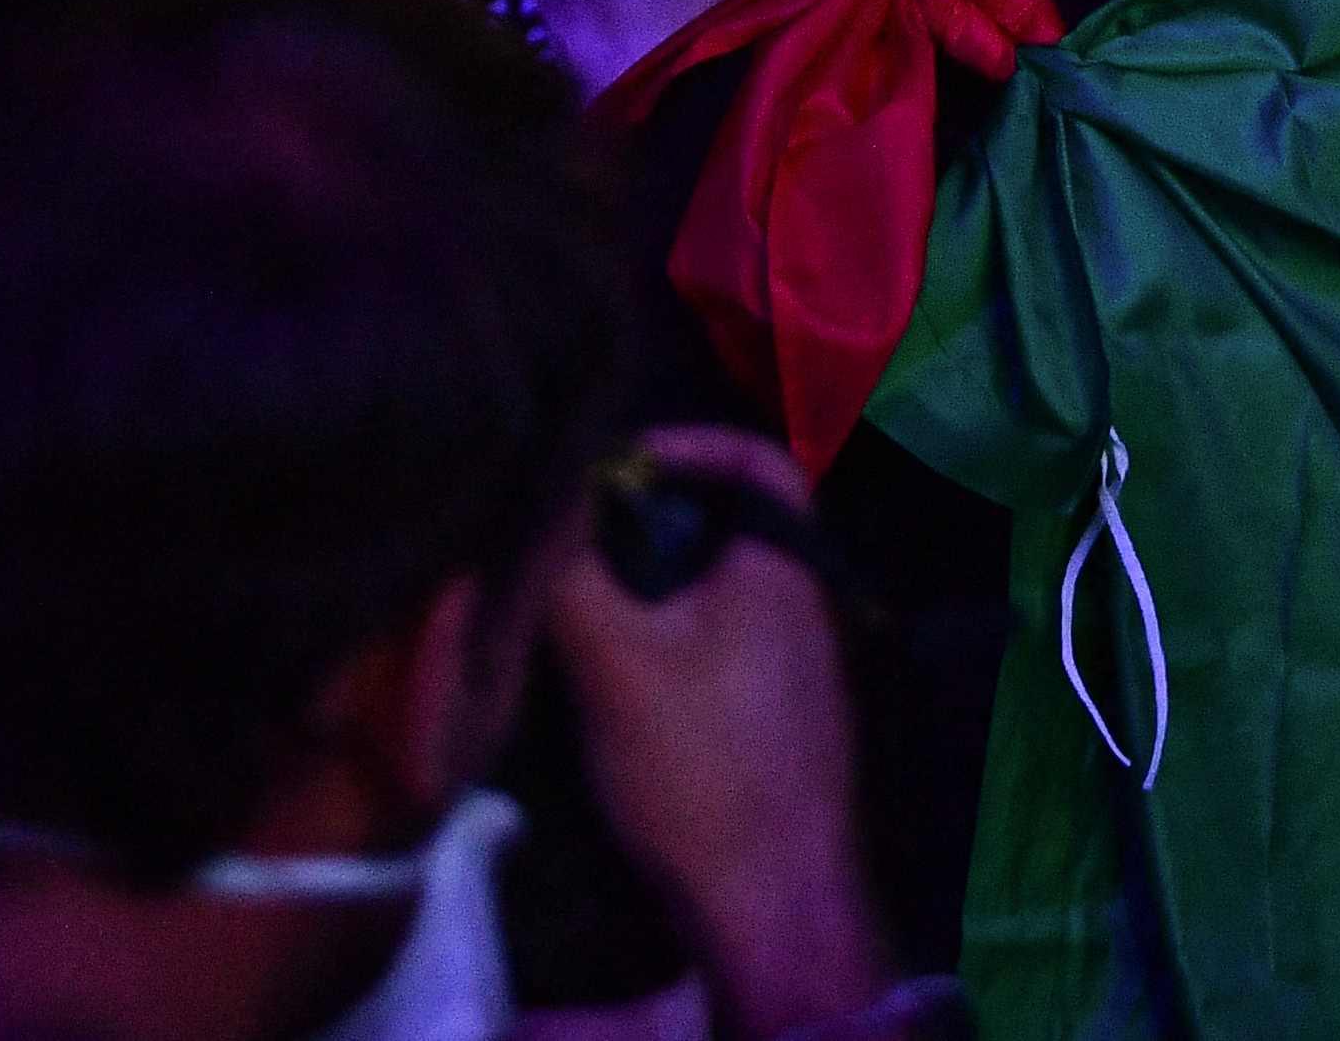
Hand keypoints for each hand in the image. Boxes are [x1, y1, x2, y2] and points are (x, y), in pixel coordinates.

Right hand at [542, 427, 886, 1037]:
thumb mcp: (616, 659)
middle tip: (565, 538)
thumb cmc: (700, 763)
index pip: (756, 458)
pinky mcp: (768, 715)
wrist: (767, 896)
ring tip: (562, 600)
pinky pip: (711, 645)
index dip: (687, 444)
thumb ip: (576, 573)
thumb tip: (537, 506)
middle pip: (721, 524)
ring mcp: (791, 661)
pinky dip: (658, 640)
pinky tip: (596, 670)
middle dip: (643, 522)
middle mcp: (801, 598)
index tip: (611, 462)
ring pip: (709, 589)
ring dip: (641, 588)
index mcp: (784, 563)